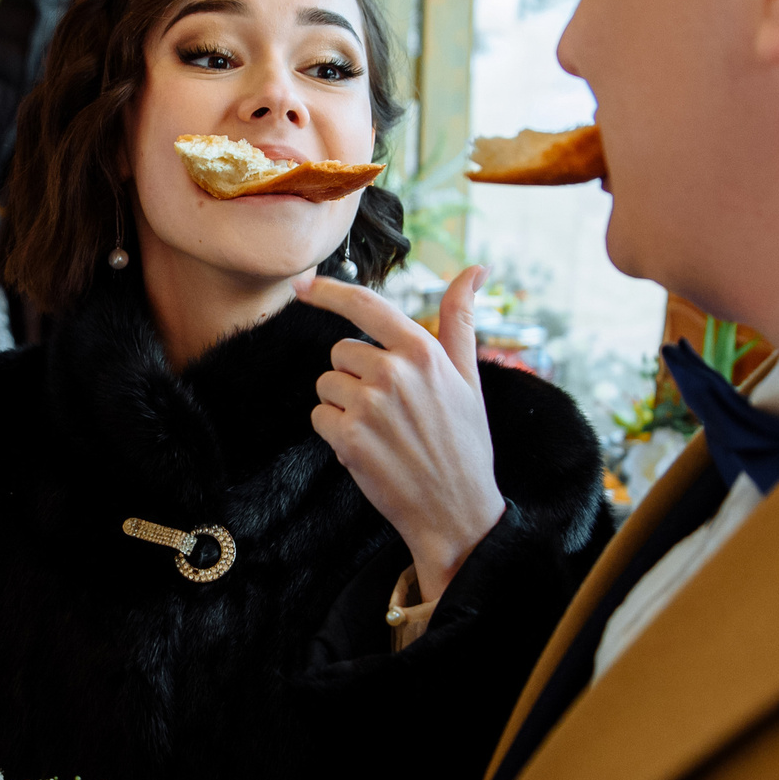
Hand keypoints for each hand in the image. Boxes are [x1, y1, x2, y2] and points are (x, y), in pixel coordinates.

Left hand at [296, 266, 504, 606]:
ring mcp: (369, 404)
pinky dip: (335, 432)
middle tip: (390, 410)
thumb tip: (474, 269)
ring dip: (343, 405)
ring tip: (381, 431)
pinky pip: (319, 416)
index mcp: (422, 351)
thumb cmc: (464, 442)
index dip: (329, 291)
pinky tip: (368, 449)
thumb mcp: (469, 377)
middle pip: (340, 352)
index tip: (303, 284)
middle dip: (355, 376)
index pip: (365, 305)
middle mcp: (394, 371)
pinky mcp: (348, 437)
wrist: (457, 511)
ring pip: (326, 384)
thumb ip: (460, 320)